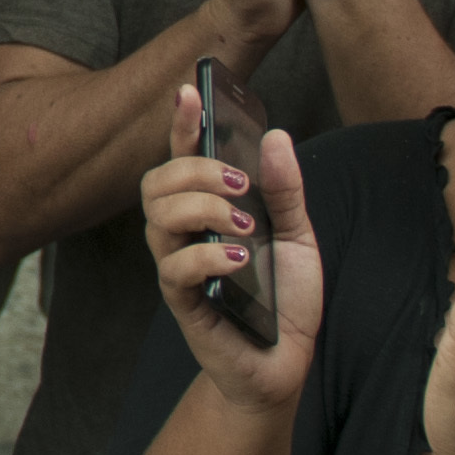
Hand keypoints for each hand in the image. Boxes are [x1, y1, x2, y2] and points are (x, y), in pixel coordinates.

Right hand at [142, 81, 319, 410]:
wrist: (284, 363)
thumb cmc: (283, 300)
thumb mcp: (297, 236)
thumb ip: (285, 190)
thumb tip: (276, 136)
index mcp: (207, 210)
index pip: (181, 157)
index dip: (180, 124)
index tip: (189, 91)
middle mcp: (183, 233)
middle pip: (157, 182)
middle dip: (196, 169)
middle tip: (242, 185)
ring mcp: (177, 266)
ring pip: (158, 218)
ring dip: (204, 208)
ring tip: (247, 226)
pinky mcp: (182, 301)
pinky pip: (175, 267)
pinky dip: (207, 255)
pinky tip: (239, 260)